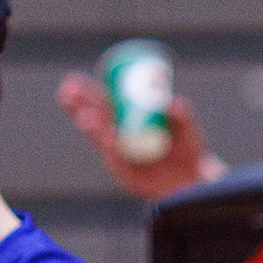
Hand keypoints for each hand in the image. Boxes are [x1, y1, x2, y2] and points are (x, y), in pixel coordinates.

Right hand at [57, 71, 220, 200]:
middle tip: (69, 93)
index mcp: (125, 118)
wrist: (193, 181)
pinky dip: (114, 151)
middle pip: (93, 118)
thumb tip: (172, 103)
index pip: (101, 102)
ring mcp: (119, 155)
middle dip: (78, 107)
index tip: (72, 80)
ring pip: (100, 139)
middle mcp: (117, 136)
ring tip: (85, 117)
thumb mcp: (187, 130)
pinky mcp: (124, 173)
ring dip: (92, 127)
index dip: (84, 92)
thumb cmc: (187, 150)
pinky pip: (117, 161)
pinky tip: (110, 141)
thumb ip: (182, 116)